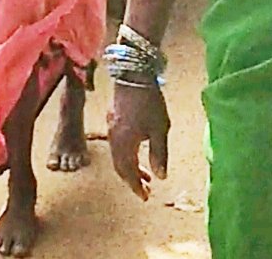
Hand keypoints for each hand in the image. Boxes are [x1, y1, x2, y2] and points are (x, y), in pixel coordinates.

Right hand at [108, 84, 169, 199]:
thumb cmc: (149, 102)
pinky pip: (116, 143)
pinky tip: (137, 151)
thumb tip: (160, 177)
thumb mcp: (159, 130)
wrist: (133, 73)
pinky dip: (126, 154)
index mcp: (124, 143)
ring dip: (130, 166)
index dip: (136, 186)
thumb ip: (159, 155)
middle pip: (119, 165)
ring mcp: (111, 126)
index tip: (145, 197)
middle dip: (132, 179)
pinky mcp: (112, 117)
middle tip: (146, 189)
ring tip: (146, 173)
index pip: (127, 171)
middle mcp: (114, 137)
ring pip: (117, 154)